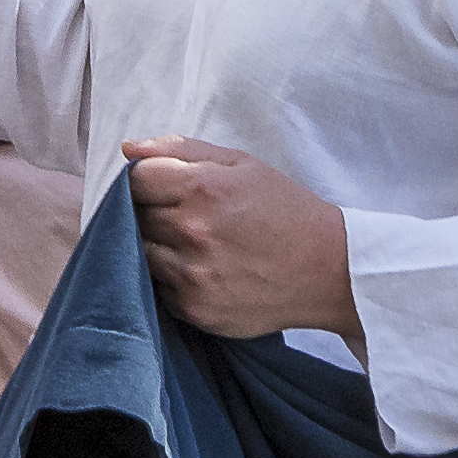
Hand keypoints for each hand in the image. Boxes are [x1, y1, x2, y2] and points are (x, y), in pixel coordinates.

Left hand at [126, 135, 358, 341]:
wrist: (329, 271)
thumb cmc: (285, 210)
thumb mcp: (241, 165)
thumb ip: (181, 150)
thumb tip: (128, 148)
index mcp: (202, 187)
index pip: (135, 180)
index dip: (144, 182)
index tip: (161, 189)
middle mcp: (192, 231)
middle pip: (134, 217)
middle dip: (152, 213)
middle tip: (185, 217)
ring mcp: (192, 274)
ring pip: (140, 254)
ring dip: (157, 247)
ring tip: (193, 245)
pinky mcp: (194, 308)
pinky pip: (159, 288)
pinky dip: (172, 279)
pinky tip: (203, 271)